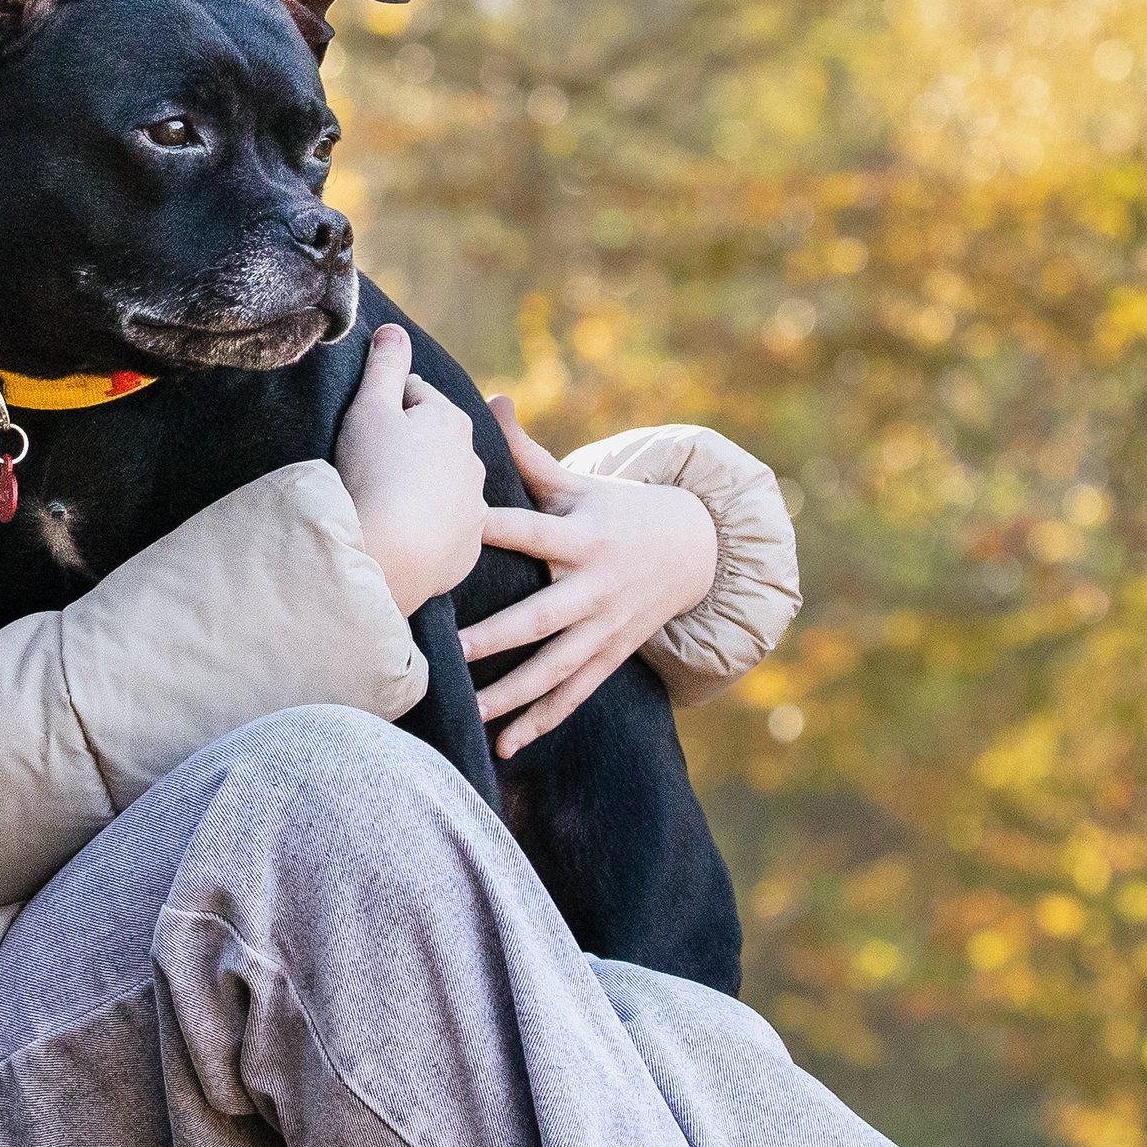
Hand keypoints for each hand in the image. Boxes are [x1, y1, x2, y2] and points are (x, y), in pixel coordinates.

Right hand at [334, 325, 487, 616]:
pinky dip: (426, 528)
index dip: (383, 406)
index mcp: (451, 420)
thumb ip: (384, 365)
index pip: (413, 395)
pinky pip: (444, 529)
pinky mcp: (467, 548)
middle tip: (367, 466)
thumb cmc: (372, 474)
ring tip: (382, 503)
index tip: (362, 428)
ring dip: (419, 487)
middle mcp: (473, 461)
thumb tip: (394, 327)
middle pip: (432, 441)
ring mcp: (474, 508)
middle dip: (406, 446)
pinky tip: (399, 535)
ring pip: (442, 486)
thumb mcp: (370, 408)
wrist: (389, 557)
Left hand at [461, 401, 720, 756]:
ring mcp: (605, 629)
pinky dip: (541, 722)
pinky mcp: (611, 657)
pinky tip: (503, 747)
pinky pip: (574, 696)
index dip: (492, 531)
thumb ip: (529, 455)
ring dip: (513, 695)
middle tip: (451, 649)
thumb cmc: (617, 510)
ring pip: (556, 669)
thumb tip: (489, 399)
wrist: (696, 552)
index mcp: (583, 537)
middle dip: (497, 636)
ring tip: (470, 713)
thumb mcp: (581, 483)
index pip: (530, 533)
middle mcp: (595, 588)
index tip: (450, 532)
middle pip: (541, 617)